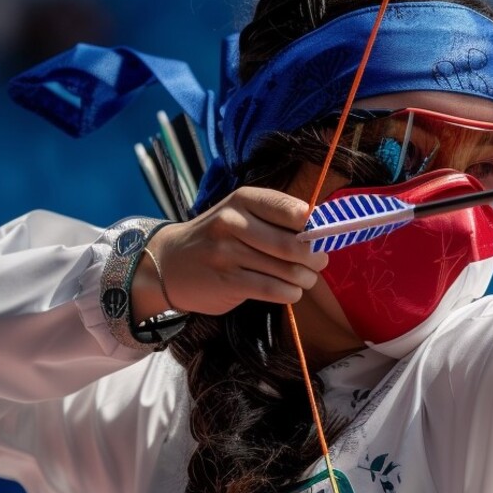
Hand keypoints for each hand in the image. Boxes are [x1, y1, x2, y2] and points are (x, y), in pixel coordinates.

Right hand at [130, 187, 328, 318]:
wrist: (169, 264)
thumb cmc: (218, 237)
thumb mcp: (239, 215)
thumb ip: (275, 219)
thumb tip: (322, 229)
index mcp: (243, 199)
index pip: (291, 209)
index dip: (315, 226)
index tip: (322, 235)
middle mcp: (234, 222)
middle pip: (294, 244)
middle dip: (316, 257)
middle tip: (319, 261)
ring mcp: (228, 253)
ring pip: (288, 270)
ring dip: (306, 278)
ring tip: (305, 278)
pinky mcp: (228, 282)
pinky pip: (274, 290)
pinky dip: (290, 293)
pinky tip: (290, 291)